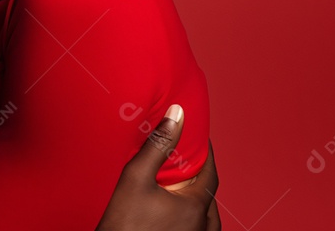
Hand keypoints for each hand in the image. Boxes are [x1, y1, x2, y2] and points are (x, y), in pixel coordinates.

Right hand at [96, 106, 219, 230]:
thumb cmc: (123, 223)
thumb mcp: (136, 177)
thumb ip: (157, 145)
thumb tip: (177, 115)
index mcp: (195, 208)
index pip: (211, 174)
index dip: (206, 153)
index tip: (200, 138)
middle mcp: (200, 228)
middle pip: (210, 196)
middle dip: (202, 176)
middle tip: (189, 160)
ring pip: (207, 218)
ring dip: (199, 199)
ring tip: (183, 186)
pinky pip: (197, 230)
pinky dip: (193, 217)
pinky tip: (175, 212)